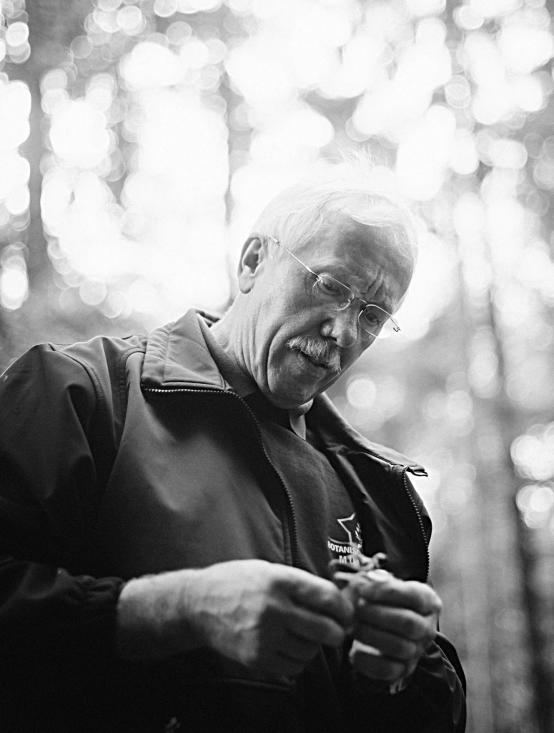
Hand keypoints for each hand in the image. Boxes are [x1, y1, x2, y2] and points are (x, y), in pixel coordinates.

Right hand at [188, 560, 352, 676]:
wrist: (198, 604)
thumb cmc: (235, 582)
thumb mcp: (268, 570)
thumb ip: (300, 584)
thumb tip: (336, 599)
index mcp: (279, 581)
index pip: (327, 597)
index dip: (344, 607)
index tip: (347, 612)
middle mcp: (273, 608)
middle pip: (325, 628)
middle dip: (337, 631)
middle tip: (337, 629)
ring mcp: (264, 636)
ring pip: (311, 650)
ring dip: (315, 645)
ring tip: (304, 634)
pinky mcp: (257, 658)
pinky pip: (294, 666)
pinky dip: (299, 659)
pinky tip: (290, 646)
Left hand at [349, 574, 440, 683]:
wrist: (390, 628)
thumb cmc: (387, 600)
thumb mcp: (387, 585)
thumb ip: (377, 580)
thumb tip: (367, 581)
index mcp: (428, 602)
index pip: (413, 596)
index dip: (387, 592)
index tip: (364, 590)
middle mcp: (427, 628)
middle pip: (408, 623)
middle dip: (377, 614)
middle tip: (357, 607)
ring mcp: (417, 651)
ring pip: (398, 646)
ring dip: (370, 635)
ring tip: (353, 625)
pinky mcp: (403, 670)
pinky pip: (387, 670)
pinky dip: (367, 661)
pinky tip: (353, 650)